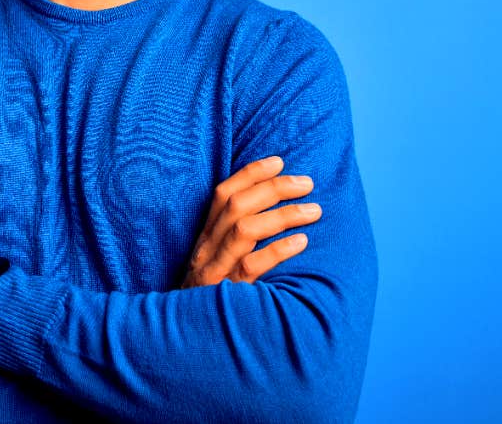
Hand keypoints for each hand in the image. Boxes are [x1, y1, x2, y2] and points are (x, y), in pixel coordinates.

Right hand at [181, 156, 321, 287]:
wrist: (186, 341)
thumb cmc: (209, 298)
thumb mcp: (215, 263)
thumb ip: (232, 239)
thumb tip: (269, 211)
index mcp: (204, 238)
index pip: (223, 194)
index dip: (251, 173)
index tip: (280, 160)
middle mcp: (205, 250)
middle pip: (236, 205)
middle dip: (274, 188)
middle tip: (308, 183)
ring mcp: (214, 271)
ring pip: (243, 230)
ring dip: (282, 215)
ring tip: (314, 211)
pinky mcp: (225, 294)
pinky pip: (251, 267)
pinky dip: (278, 251)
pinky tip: (302, 242)